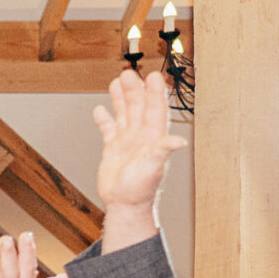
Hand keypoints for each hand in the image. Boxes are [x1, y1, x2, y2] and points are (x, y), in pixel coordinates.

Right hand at [91, 69, 186, 212]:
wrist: (125, 204)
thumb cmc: (141, 189)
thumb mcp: (153, 168)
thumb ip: (163, 151)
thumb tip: (179, 141)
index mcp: (152, 137)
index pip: (155, 109)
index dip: (154, 92)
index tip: (153, 76)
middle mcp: (141, 136)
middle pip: (138, 106)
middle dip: (135, 89)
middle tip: (129, 73)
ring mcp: (127, 141)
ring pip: (124, 113)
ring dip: (121, 98)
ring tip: (117, 82)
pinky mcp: (113, 149)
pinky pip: (109, 129)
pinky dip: (105, 119)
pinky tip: (100, 110)